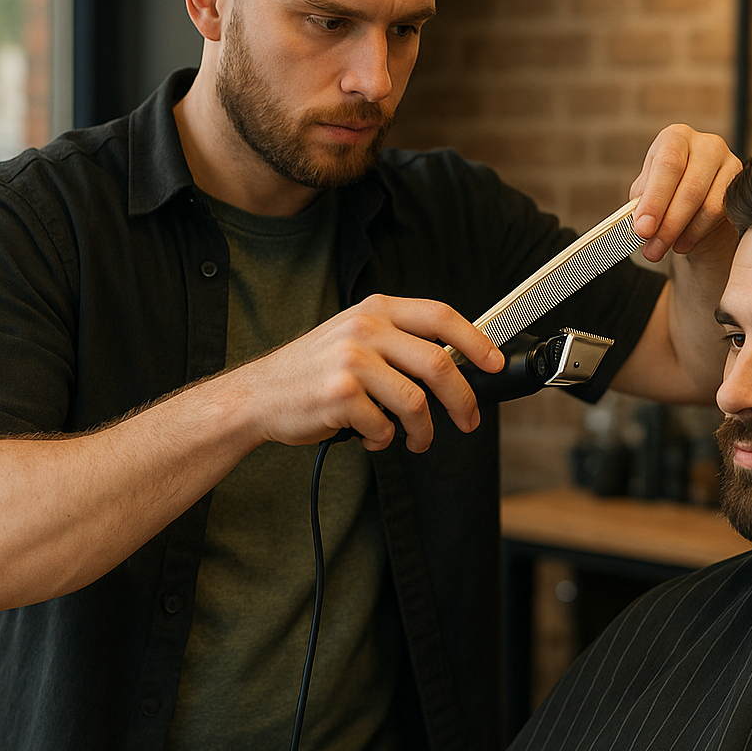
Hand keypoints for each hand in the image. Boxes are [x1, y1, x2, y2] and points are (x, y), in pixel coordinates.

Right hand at [240, 294, 502, 453]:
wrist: (258, 395)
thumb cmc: (313, 371)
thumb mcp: (354, 337)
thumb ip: (398, 341)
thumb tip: (455, 364)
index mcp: (376, 310)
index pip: (441, 316)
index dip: (476, 341)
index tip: (493, 363)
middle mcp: (365, 328)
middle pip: (438, 364)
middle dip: (463, 400)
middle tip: (468, 420)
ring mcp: (351, 361)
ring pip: (416, 402)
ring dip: (423, 432)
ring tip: (414, 440)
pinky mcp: (340, 395)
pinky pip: (384, 426)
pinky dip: (384, 440)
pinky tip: (369, 437)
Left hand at [628, 123, 741, 261]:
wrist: (695, 198)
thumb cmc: (665, 190)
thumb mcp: (646, 192)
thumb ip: (641, 204)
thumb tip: (641, 226)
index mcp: (675, 137)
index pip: (667, 165)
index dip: (655, 200)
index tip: (643, 229)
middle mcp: (705, 144)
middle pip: (690, 188)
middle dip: (667, 225)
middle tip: (651, 250)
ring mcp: (729, 163)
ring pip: (708, 206)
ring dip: (681, 234)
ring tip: (662, 249)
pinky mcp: (742, 186)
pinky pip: (721, 215)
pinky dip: (697, 234)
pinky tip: (681, 244)